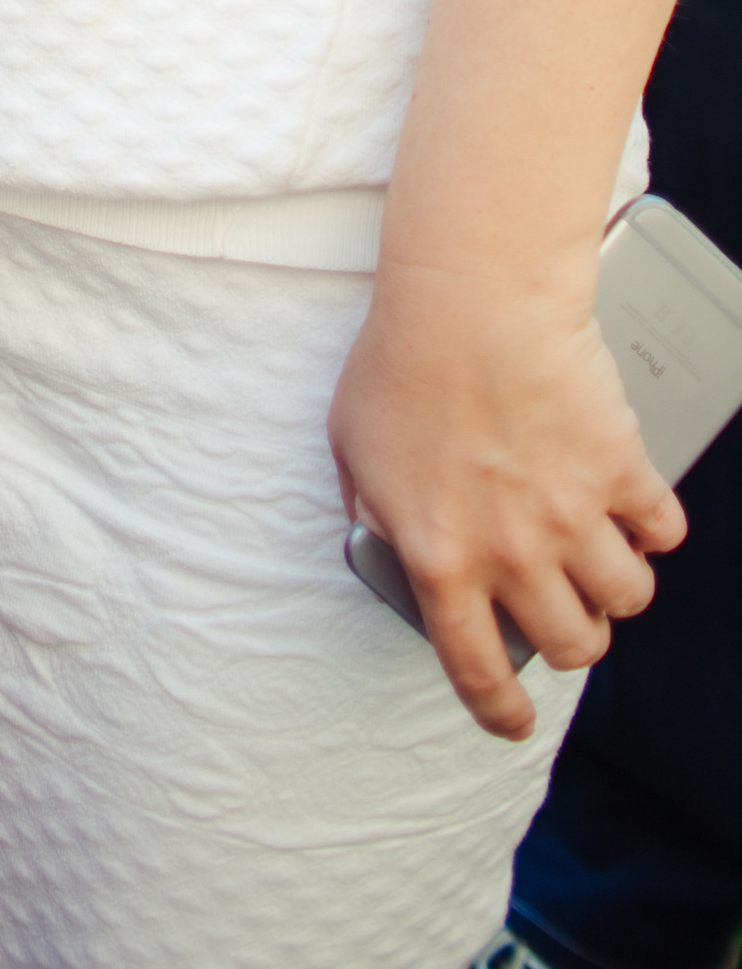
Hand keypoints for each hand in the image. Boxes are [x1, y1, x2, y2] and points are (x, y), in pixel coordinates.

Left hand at [330, 254, 683, 738]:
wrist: (468, 295)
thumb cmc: (399, 359)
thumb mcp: (349, 446)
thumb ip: (366, 508)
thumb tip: (379, 538)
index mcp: (440, 557)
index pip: (476, 670)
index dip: (500, 710)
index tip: (514, 719)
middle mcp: (513, 553)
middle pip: (573, 645)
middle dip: (572, 638)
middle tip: (564, 610)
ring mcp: (574, 515)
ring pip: (627, 600)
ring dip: (617, 590)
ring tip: (601, 562)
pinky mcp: (622, 470)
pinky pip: (664, 530)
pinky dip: (654, 529)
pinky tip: (634, 510)